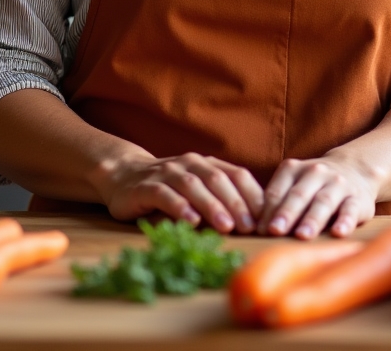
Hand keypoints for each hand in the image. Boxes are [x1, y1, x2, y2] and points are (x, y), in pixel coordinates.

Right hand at [94, 151, 263, 233]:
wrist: (124, 176)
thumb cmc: (170, 189)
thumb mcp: (198, 192)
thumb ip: (220, 202)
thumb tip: (255, 225)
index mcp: (208, 164)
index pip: (237, 175)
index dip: (253, 196)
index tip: (267, 219)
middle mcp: (191, 163)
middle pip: (218, 180)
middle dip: (236, 204)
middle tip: (250, 227)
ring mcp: (168, 172)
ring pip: (193, 185)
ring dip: (211, 206)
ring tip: (226, 227)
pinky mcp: (146, 186)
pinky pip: (165, 195)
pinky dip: (179, 207)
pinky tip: (191, 222)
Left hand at [257, 152, 378, 238]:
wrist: (355, 170)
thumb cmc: (313, 186)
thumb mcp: (294, 185)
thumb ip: (277, 202)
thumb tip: (254, 228)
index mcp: (293, 169)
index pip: (277, 191)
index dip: (268, 211)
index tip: (258, 230)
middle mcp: (316, 173)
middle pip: (299, 195)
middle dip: (286, 213)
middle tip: (275, 231)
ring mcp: (338, 184)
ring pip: (324, 202)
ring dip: (312, 219)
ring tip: (302, 236)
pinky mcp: (357, 199)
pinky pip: (350, 209)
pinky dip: (344, 221)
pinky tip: (338, 233)